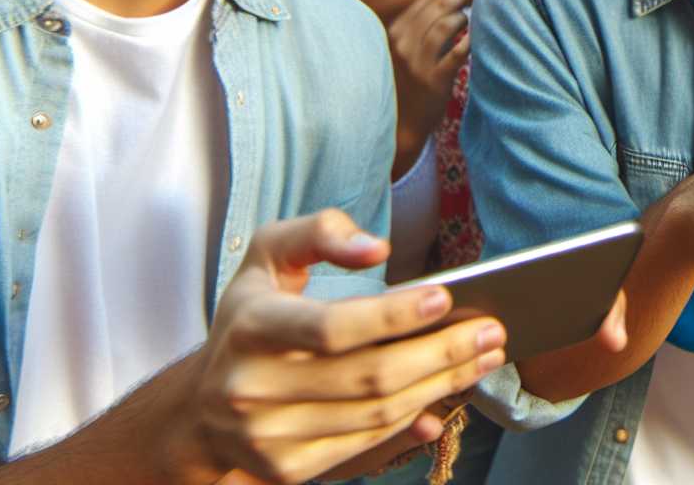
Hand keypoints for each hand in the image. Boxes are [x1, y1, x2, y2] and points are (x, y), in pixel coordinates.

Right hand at [186, 210, 507, 483]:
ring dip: (441, 386)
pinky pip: (365, 444)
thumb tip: (376, 249)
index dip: (394, 316)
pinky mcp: (286, 468)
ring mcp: (269, 434)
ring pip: (376, 413)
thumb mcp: (268, 256)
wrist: (201, 407)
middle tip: (492, 331)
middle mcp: (253, 387)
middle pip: (369, 376)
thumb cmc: (251, 317)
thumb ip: (319, 233)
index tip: (446, 297)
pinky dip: (413, 418)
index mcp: (252, 328)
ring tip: (482, 358)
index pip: (333, 327)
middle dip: (442, 352)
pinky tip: (446, 393)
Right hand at [387, 0, 472, 132]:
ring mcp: (418, 63)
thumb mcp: (403, 50)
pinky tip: (476, 38)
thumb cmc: (405, 81)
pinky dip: (469, 42)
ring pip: (445, 26)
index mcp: (394, 34)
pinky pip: (456, 54)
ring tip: (471, 17)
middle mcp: (403, 45)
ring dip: (463, 17)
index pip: (422, 2)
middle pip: (436, 10)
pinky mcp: (434, 80)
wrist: (400, 122)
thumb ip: (418, 23)